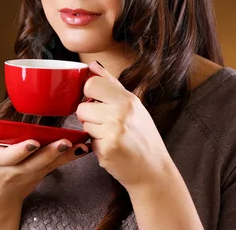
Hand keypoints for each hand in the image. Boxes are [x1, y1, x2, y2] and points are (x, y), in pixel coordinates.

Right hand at [0, 118, 88, 203]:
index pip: (12, 157)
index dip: (23, 150)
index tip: (33, 142)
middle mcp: (17, 170)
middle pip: (36, 161)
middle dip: (50, 152)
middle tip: (64, 142)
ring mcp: (32, 173)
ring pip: (51, 164)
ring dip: (65, 154)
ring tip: (79, 143)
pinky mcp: (42, 172)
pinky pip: (58, 165)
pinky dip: (71, 157)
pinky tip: (83, 147)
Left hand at [76, 61, 172, 191]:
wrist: (153, 170)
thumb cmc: (143, 136)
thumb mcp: (132, 105)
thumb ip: (110, 83)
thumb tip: (93, 65)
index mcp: (127, 99)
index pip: (91, 84)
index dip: (89, 94)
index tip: (98, 102)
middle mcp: (121, 112)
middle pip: (82, 106)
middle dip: (88, 116)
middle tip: (104, 123)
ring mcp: (114, 131)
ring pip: (83, 124)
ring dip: (92, 131)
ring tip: (110, 136)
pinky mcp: (107, 149)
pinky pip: (88, 141)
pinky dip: (97, 145)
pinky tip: (111, 147)